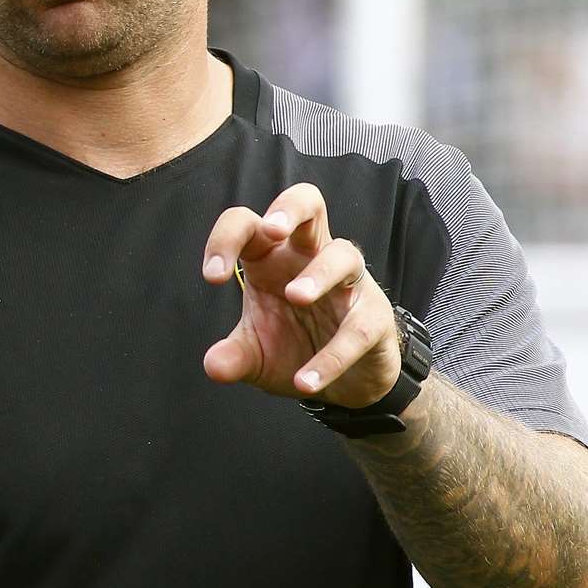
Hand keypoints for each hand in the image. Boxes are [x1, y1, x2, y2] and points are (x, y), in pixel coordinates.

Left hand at [200, 183, 401, 407]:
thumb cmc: (294, 347)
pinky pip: (358, 328)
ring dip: (319, 272)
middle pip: (307, 203)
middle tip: (271, 230)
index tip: (212, 276)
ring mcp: (348, 283)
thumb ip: (233, 357)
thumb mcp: (256, 356)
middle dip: (288, 208)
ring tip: (296, 296)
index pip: (247, 224)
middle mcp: (310, 257)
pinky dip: (332, 356)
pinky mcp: (375, 317)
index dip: (225, 239)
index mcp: (271, 256)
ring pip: (343, 254)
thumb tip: (213, 366)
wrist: (345, 385)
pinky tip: (307, 381)